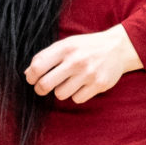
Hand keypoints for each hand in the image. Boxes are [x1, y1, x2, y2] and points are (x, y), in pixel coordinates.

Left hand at [24, 25, 141, 104]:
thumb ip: (47, 56)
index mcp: (65, 48)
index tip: (32, 79)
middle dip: (40, 89)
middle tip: (42, 88)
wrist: (117, 47)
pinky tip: (82, 85)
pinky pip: (77, 99)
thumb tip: (28, 73)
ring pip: (61, 94)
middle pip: (45, 85)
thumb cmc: (87, 47)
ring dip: (61, 91)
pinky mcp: (99, 85)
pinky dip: (77, 95)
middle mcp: (76, 61)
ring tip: (69, 82)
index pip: (38, 66)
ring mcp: (88, 74)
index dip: (31, 76)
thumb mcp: (67, 44)